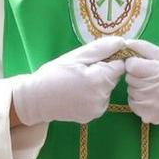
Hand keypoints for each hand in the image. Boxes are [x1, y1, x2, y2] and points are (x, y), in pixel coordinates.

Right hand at [10, 36, 125, 126]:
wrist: (35, 99)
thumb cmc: (53, 74)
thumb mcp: (76, 57)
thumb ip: (101, 49)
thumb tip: (122, 42)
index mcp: (99, 80)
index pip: (120, 65)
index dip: (108, 59)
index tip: (92, 61)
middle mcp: (102, 97)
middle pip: (114, 78)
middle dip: (102, 71)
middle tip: (81, 71)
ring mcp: (97, 110)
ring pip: (107, 89)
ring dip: (98, 84)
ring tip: (77, 82)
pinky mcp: (92, 116)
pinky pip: (100, 100)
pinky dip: (93, 95)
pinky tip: (78, 94)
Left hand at [121, 38, 158, 128]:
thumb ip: (145, 48)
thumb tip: (126, 43)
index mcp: (158, 72)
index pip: (131, 65)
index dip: (135, 63)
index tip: (143, 65)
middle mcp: (152, 90)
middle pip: (129, 78)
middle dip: (136, 75)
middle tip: (150, 76)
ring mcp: (149, 105)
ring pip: (130, 90)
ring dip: (137, 87)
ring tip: (152, 87)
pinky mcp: (146, 116)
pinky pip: (133, 103)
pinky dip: (138, 99)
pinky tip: (151, 97)